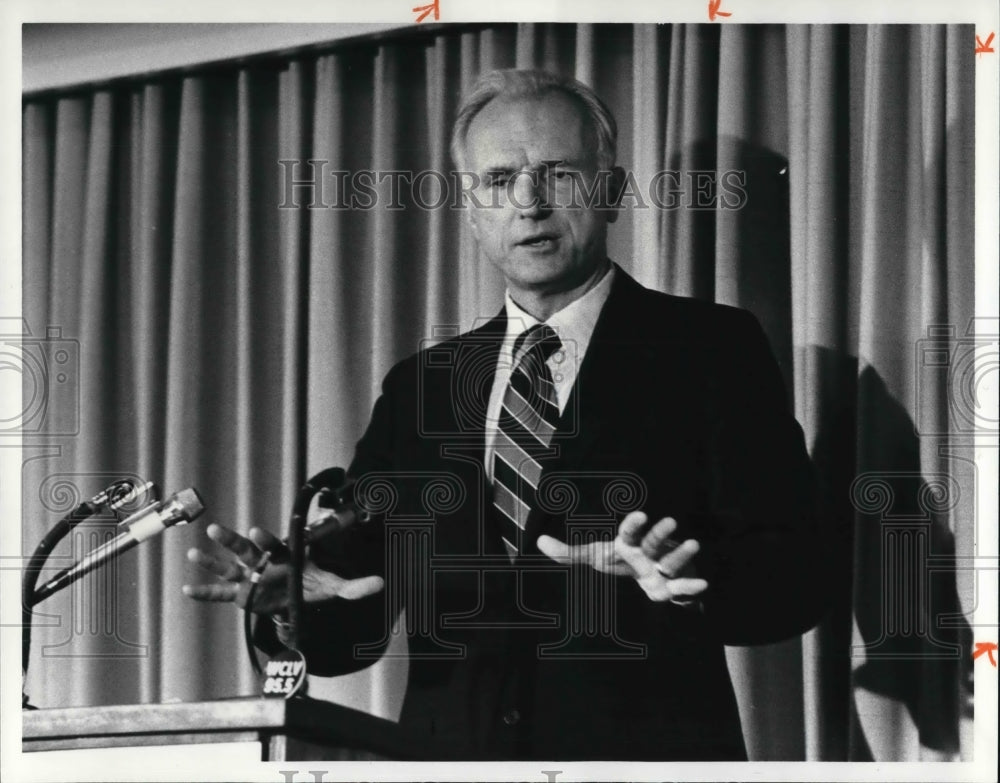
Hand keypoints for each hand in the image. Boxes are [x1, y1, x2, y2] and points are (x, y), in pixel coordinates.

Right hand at [182, 522, 383, 613]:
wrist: (298, 597)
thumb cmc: (311, 584)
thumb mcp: (333, 586)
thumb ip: (354, 586)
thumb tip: (380, 583)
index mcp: (286, 555)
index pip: (275, 544)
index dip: (266, 538)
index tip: (256, 531)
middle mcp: (265, 562)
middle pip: (247, 549)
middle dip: (233, 541)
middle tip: (215, 530)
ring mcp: (251, 577)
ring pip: (229, 567)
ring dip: (211, 561)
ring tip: (192, 553)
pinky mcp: (243, 594)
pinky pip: (222, 592)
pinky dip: (206, 592)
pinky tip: (188, 589)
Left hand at [536, 511, 707, 602]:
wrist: (656, 579)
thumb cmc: (624, 562)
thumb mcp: (598, 557)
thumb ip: (571, 553)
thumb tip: (539, 542)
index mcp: (628, 545)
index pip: (629, 532)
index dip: (633, 524)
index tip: (641, 514)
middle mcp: (649, 551)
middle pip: (653, 542)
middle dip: (660, 533)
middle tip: (670, 521)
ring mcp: (664, 567)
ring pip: (672, 560)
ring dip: (681, 554)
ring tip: (694, 543)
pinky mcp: (674, 586)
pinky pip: (683, 586)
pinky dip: (691, 586)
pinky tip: (703, 583)